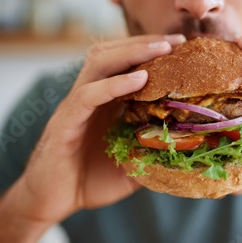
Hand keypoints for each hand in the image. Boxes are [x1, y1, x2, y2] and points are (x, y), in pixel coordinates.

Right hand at [18, 34, 185, 223]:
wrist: (53, 201)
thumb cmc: (91, 180)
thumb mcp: (132, 164)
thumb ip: (153, 150)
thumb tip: (188, 149)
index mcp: (104, 101)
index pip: (125, 63)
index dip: (152, 51)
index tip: (183, 46)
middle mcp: (90, 95)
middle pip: (113, 53)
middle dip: (146, 43)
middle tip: (178, 40)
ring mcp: (76, 105)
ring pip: (100, 63)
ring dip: (132, 52)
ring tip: (162, 49)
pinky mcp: (65, 122)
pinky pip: (88, 95)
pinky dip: (113, 84)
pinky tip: (139, 79)